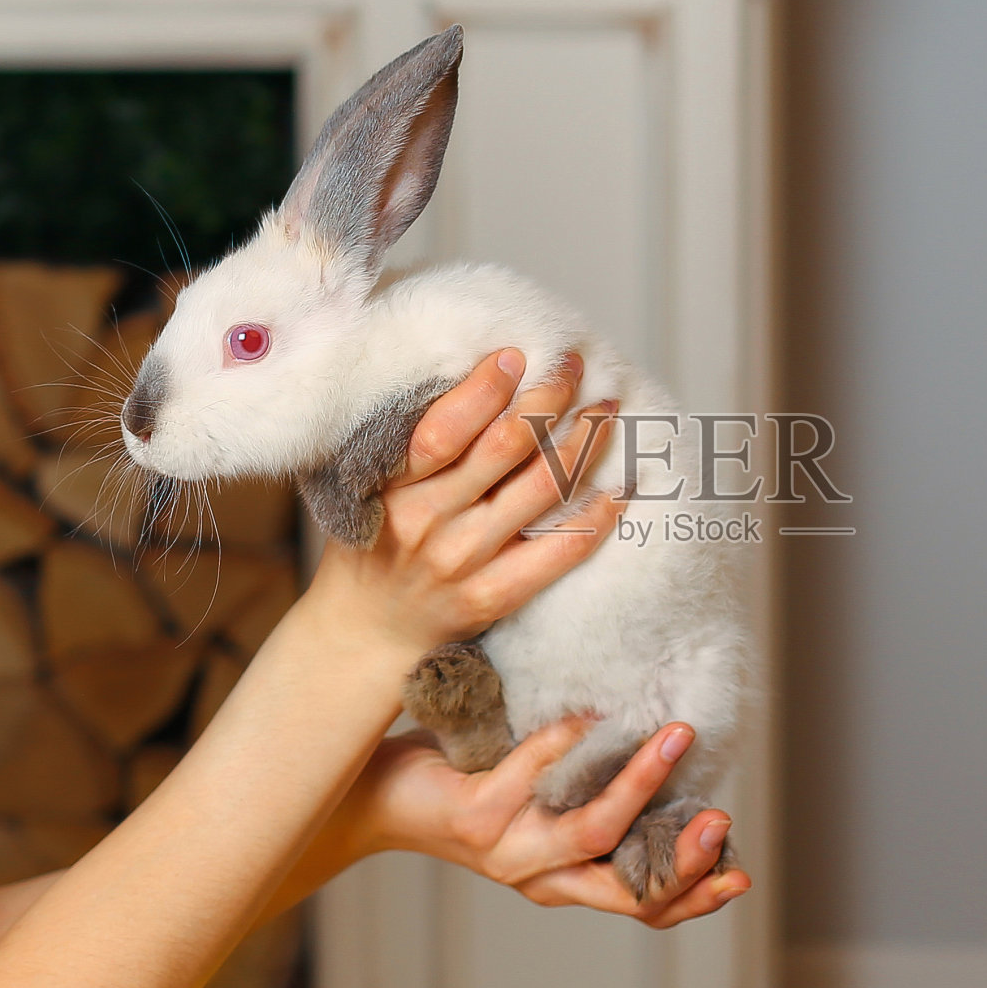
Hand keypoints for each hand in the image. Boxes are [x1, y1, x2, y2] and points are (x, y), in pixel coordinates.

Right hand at [304, 348, 623, 666]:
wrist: (366, 632)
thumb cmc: (373, 544)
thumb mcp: (371, 488)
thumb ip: (415, 443)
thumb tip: (482, 377)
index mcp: (392, 487)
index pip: (445, 428)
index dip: (486, 388)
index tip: (516, 355)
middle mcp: (429, 522)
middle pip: (507, 447)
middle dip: (549, 396)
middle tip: (575, 366)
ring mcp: (465, 562)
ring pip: (543, 488)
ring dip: (584, 440)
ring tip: (606, 408)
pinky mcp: (494, 596)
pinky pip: (560, 550)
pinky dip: (597, 514)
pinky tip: (621, 485)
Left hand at [341, 719, 751, 928]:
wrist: (380, 792)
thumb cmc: (471, 782)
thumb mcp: (546, 797)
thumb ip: (595, 786)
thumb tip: (668, 740)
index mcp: (567, 877)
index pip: (641, 906)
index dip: (693, 897)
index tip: (741, 876)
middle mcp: (542, 877)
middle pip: (628, 890)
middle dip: (684, 861)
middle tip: (721, 819)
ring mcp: (508, 853)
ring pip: (592, 829)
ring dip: (642, 782)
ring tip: (674, 735)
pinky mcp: (477, 820)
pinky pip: (537, 775)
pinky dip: (570, 739)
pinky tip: (588, 712)